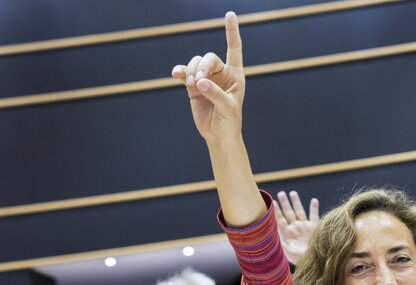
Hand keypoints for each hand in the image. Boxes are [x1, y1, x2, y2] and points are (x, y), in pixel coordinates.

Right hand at [171, 11, 244, 142]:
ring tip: (192, 84)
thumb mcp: (228, 108)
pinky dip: (180, 72)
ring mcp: (206, 78)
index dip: (232, 32)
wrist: (218, 134)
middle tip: (199, 80)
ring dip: (191, 70)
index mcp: (235, 75)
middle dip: (202, 65)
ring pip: (196, 63)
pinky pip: (185, 73)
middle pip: (209, 57)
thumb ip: (216, 94)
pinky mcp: (193, 86)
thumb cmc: (229, 121)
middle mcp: (221, 73)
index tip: (230, 14)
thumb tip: (200, 82)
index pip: (234, 49)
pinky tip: (176, 75)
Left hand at [275, 191, 318, 264]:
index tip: (273, 203)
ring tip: (292, 193)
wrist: (316, 262)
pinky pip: (314, 216)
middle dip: (285, 204)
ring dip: (296, 202)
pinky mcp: (315, 227)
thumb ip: (282, 245)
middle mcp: (295, 228)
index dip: (276, 212)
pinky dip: (314, 208)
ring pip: (300, 212)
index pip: (280, 220)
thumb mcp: (290, 253)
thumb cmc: (301, 259)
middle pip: (288, 213)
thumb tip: (274, 238)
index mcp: (287, 234)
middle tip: (281, 193)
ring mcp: (305, 227)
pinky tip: (313, 200)